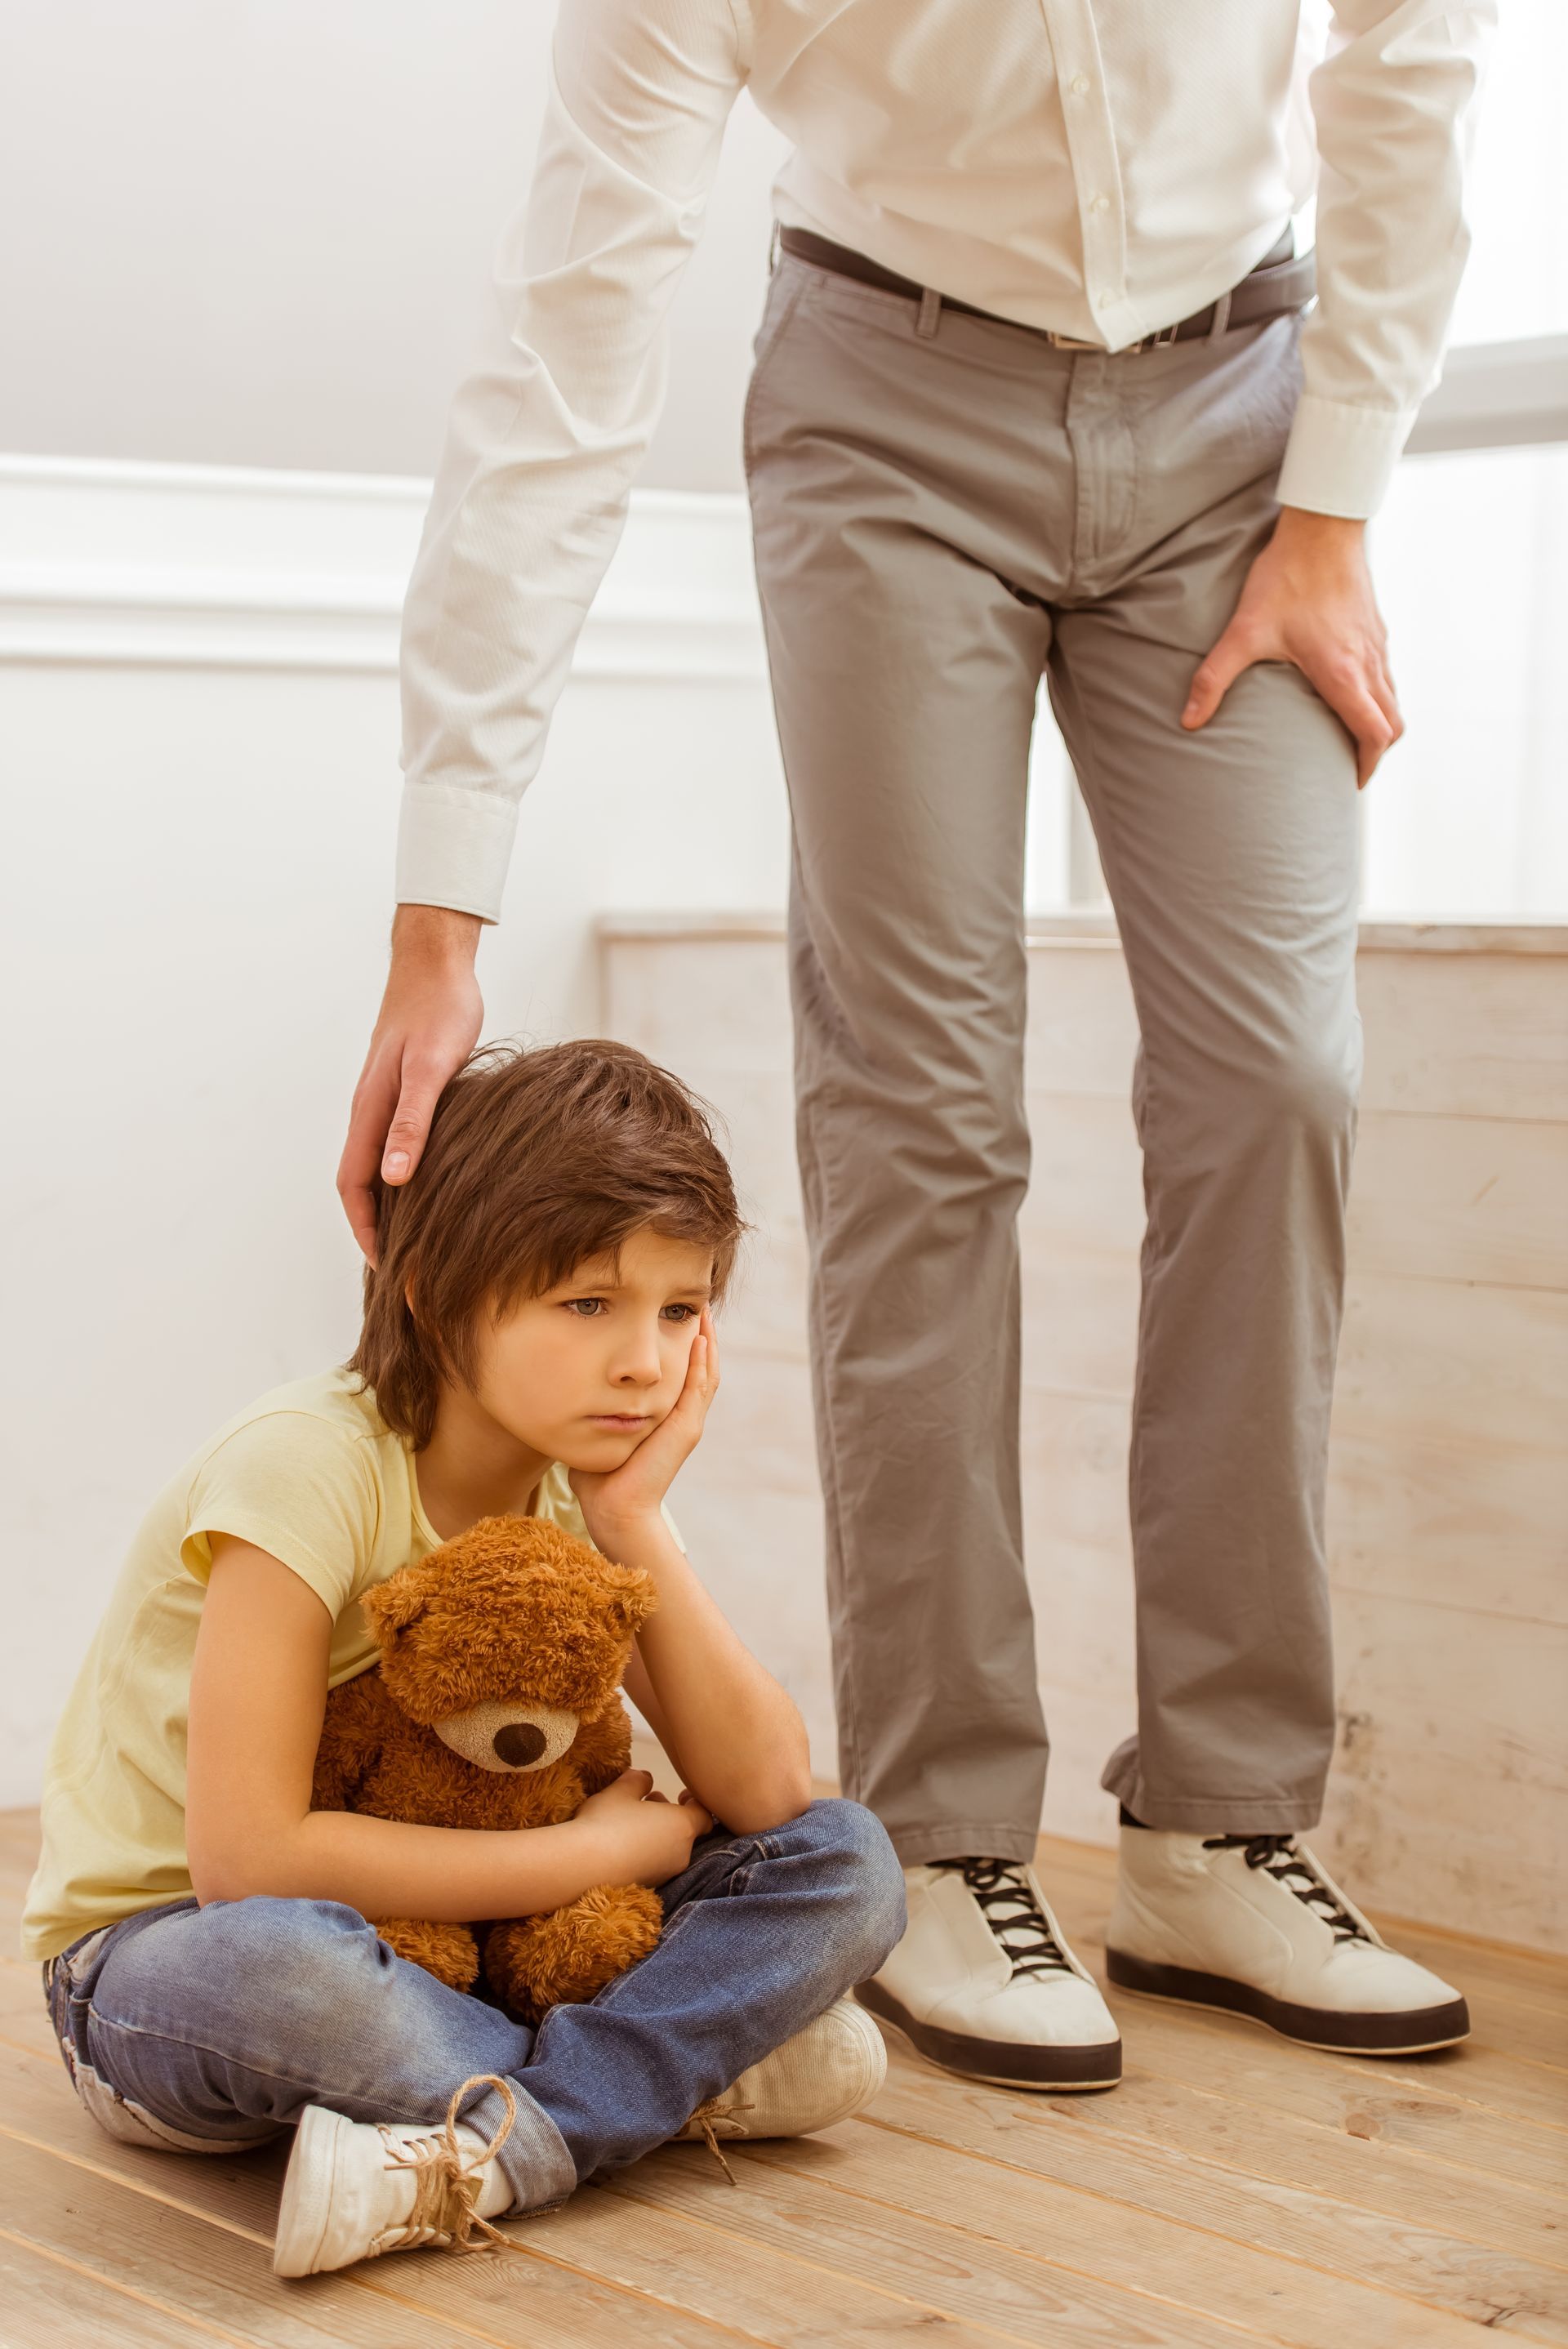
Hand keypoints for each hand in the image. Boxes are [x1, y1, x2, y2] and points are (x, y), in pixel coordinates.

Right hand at [337, 906, 483, 1263]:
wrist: (437, 963)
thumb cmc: (438, 1009)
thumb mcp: (432, 1068)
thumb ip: (412, 1122)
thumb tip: (393, 1179)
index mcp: (369, 1111)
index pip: (353, 1185)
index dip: (364, 1228)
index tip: (384, 1265)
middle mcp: (371, 1110)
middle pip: (361, 1183)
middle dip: (375, 1226)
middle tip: (402, 1267)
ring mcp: (386, 1100)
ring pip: (379, 1165)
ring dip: (390, 1204)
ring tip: (416, 1238)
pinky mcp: (407, 1090)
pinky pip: (397, 1144)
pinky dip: (407, 1174)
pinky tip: (433, 1184)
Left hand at [569, 1305, 720, 1542]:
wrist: (614, 1512)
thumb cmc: (599, 1479)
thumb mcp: (598, 1430)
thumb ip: (593, 1409)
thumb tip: (568, 1385)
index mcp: (664, 1418)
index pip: (681, 1372)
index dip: (682, 1343)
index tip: (673, 1313)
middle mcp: (681, 1418)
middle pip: (701, 1366)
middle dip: (701, 1333)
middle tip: (698, 1301)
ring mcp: (687, 1423)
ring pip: (706, 1373)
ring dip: (708, 1340)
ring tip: (704, 1310)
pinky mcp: (685, 1430)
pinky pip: (699, 1388)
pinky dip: (702, 1362)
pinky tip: (700, 1338)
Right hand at [575, 1767, 713, 1885]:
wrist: (582, 1868)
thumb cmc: (607, 1822)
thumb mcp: (621, 1790)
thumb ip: (638, 1780)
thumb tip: (646, 1778)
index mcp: (682, 1826)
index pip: (705, 1816)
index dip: (695, 1804)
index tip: (680, 1796)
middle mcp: (680, 1854)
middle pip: (685, 1832)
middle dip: (669, 1816)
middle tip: (649, 1802)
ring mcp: (664, 1875)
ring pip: (669, 1850)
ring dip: (656, 1834)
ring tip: (631, 1822)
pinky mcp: (647, 1890)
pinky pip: (653, 1866)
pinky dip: (645, 1854)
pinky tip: (621, 1847)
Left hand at [1181, 508, 1403, 788]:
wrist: (1322, 526)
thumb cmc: (1286, 577)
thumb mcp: (1243, 631)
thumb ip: (1214, 679)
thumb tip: (1189, 722)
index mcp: (1343, 672)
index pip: (1373, 733)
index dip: (1367, 764)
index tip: (1350, 781)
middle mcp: (1369, 662)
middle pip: (1392, 722)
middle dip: (1375, 751)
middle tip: (1349, 768)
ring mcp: (1377, 643)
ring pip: (1393, 698)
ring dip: (1378, 723)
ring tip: (1349, 738)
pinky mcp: (1376, 627)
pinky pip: (1387, 674)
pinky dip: (1377, 696)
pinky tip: (1348, 693)